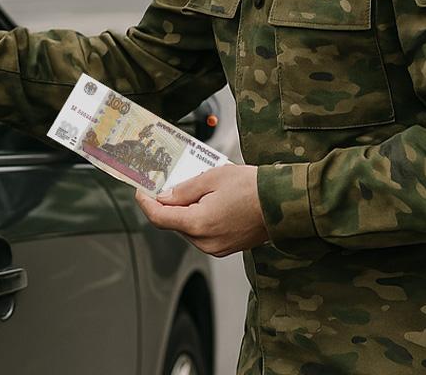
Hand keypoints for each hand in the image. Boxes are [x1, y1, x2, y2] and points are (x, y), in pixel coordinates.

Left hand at [135, 165, 268, 257]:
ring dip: (184, 211)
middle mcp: (205, 241)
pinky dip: (198, 218)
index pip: (159, 217)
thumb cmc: (253, 187)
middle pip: (173, 223)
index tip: (141, 191)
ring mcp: (217, 247)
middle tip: (167, 184)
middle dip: (167, 205)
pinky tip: (207, 202)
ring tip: (193, 190)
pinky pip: (202, 233)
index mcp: (198, 224)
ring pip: (187, 229)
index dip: (146, 203)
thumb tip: (165, 196)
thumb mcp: (212, 178)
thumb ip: (183, 190)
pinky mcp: (226, 248)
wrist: (284, 202)